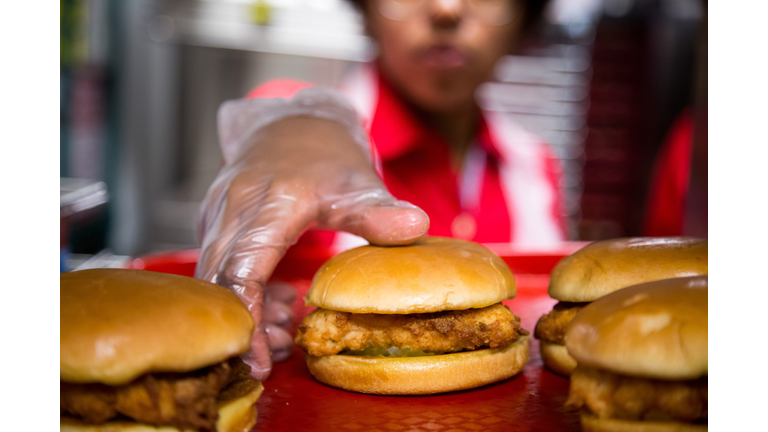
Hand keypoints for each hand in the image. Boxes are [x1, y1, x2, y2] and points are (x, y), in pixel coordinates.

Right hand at [195, 115, 428, 379]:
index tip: (261, 359)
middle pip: (221, 282)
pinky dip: (244, 292)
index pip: (243, 270)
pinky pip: (220, 266)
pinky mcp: (215, 221)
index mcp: (268, 202)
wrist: (291, 122)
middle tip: (278, 354)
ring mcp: (218, 214)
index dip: (250, 319)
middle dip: (246, 327)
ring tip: (286, 330)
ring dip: (247, 312)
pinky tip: (278, 303)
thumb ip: (379, 211)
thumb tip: (417, 227)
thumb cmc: (326, 154)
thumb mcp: (358, 181)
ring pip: (215, 277)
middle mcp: (232, 208)